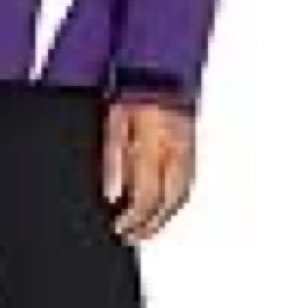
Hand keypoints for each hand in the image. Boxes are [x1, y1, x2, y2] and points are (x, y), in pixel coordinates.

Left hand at [100, 97, 195, 240]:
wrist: (162, 71)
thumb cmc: (134, 94)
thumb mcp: (114, 124)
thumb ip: (114, 162)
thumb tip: (114, 196)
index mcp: (154, 147)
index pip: (146, 196)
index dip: (133, 218)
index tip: (119, 228)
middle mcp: (175, 153)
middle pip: (167, 203)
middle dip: (150, 225)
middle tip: (133, 237)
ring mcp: (187, 152)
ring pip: (181, 196)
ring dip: (164, 218)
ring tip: (146, 230)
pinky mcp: (193, 149)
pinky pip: (187, 184)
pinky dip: (175, 202)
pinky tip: (163, 209)